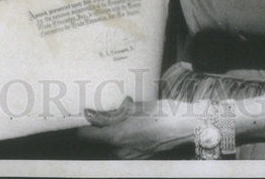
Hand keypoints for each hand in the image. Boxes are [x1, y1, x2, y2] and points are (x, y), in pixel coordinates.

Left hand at [77, 96, 193, 158]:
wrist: (183, 126)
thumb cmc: (160, 114)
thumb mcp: (132, 108)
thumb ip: (109, 113)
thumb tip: (90, 114)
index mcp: (115, 137)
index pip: (85, 135)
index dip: (82, 124)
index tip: (83, 114)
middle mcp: (119, 150)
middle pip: (97, 140)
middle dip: (98, 126)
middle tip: (103, 110)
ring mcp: (129, 156)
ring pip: (110, 143)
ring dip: (111, 131)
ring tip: (121, 116)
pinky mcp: (137, 156)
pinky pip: (122, 147)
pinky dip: (122, 136)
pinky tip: (132, 125)